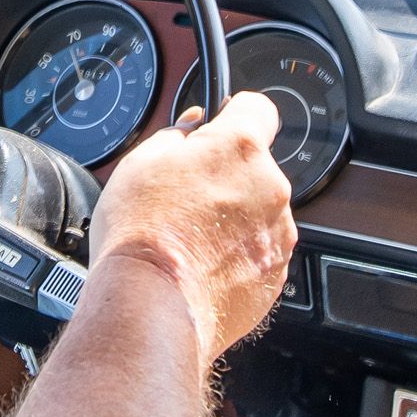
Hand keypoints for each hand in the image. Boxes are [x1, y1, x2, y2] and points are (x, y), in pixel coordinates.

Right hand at [86, 90, 293, 360]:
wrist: (151, 307)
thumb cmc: (141, 237)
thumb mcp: (139, 163)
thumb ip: (176, 135)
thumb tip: (192, 127)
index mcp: (239, 149)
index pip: (257, 108)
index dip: (235, 115)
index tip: (220, 127)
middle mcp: (269, 188)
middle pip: (256, 167)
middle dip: (228, 176)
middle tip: (185, 198)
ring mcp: (277, 236)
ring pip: (260, 213)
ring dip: (236, 218)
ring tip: (191, 239)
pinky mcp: (275, 276)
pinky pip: (260, 253)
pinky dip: (238, 256)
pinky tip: (203, 265)